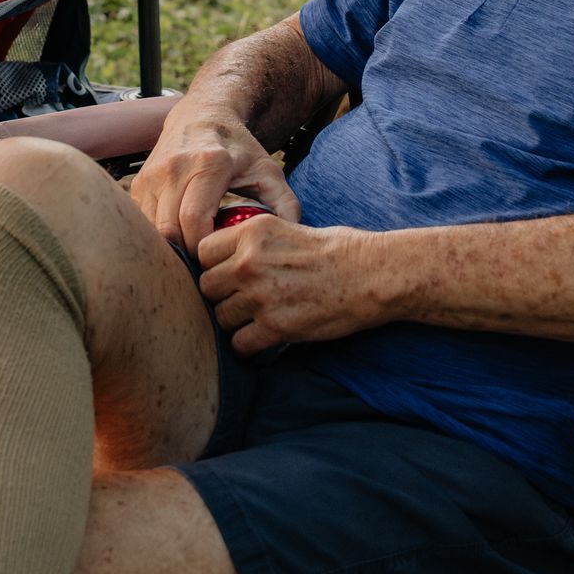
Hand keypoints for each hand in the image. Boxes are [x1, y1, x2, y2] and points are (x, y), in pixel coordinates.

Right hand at [130, 107, 299, 249]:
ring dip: (170, 249)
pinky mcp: (139, 183)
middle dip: (186, 255)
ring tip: (193, 255)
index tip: (219, 258)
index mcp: (209, 164)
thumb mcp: (267, 170)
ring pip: (152, 229)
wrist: (202, 115)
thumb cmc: (237, 147)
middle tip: (206, 265)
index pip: (195, 221)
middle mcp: (174, 167)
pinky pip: (144, 222)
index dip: (204, 249)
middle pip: (170, 230)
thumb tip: (292, 235)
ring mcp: (152, 174)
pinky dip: (159, 238)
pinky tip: (179, 241)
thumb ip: (285, 203)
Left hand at [196, 219, 388, 356]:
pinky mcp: (276, 326)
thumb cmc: (336, 250)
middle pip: (207, 286)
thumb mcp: (287, 227)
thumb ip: (252, 243)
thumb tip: (222, 260)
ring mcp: (261, 295)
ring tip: (256, 319)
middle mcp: (250, 261)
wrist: (371, 274)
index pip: (203, 251)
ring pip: (221, 317)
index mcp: (253, 231)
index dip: (213, 265)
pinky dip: (249, 346)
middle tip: (241, 300)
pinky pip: (240, 344)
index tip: (227, 274)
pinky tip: (264, 338)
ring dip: (235, 322)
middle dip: (221, 296)